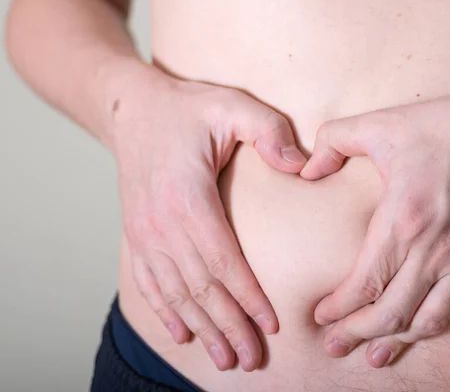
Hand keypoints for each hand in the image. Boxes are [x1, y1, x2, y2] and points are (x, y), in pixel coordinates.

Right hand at [112, 68, 306, 370]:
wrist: (130, 107)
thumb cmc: (187, 108)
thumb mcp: (233, 105)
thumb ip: (270, 132)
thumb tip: (302, 166)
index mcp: (188, 197)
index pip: (224, 261)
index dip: (248, 298)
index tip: (271, 326)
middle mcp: (161, 223)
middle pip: (201, 288)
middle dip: (229, 327)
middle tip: (252, 360)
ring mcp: (144, 232)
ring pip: (176, 293)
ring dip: (202, 329)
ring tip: (225, 358)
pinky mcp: (135, 234)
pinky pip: (149, 283)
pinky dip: (167, 312)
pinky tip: (181, 335)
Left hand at [301, 75, 449, 380]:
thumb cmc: (449, 126)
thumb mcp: (382, 124)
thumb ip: (334, 141)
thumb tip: (304, 168)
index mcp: (402, 222)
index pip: (363, 283)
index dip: (338, 308)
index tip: (321, 317)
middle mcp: (436, 252)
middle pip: (391, 313)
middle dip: (357, 335)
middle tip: (336, 348)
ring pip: (430, 322)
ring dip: (401, 344)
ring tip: (377, 357)